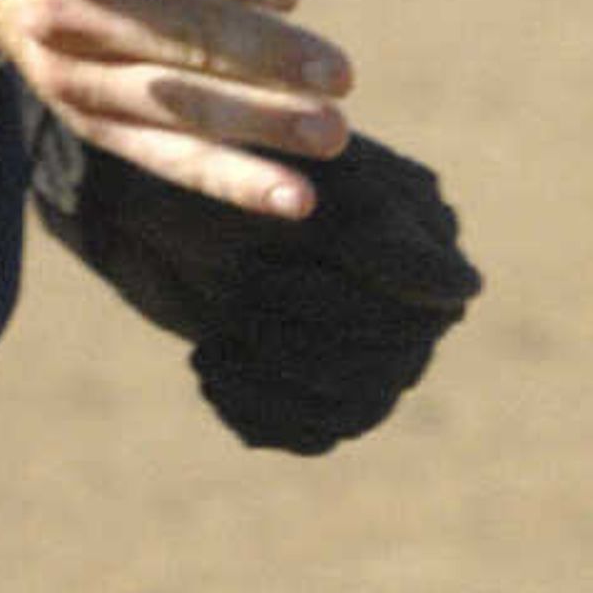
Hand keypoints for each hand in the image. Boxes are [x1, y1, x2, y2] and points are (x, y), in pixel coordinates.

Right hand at [0, 0, 350, 216]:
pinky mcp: (98, 123)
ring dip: (258, 124)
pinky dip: (231, 183)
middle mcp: (53, 11)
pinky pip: (168, 160)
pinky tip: (297, 199)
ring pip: (176, 106)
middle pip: (168, 38)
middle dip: (258, 58)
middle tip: (339, 72)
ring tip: (335, 132)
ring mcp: (72, 77)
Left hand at [31, 109, 480, 451]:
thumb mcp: (288, 181)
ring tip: (220, 330)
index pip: (430, 297)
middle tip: (240, 286)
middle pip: (391, 358)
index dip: (356, 290)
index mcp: (415, 223)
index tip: (281, 266)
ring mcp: (368, 344)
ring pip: (355, 403)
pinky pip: (312, 432)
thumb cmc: (209, 160)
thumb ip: (375, 231)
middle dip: (302, 324)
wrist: (126, 188)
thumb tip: (466, 290)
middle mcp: (407, 291)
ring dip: (275, 370)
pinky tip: (209, 362)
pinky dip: (256, 407)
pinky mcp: (317, 386)